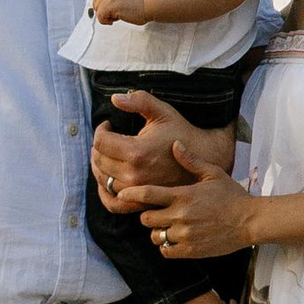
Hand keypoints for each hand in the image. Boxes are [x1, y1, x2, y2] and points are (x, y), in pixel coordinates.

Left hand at [92, 0, 146, 24]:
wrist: (150, 4)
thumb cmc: (144, 4)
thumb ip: (119, 0)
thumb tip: (111, 10)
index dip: (100, 4)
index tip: (108, 12)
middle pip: (96, 2)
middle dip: (102, 11)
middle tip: (113, 17)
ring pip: (97, 9)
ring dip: (105, 17)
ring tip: (116, 19)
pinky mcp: (112, 6)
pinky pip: (100, 15)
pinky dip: (105, 21)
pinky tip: (115, 21)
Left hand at [93, 96, 236, 211]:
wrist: (205, 159)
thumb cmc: (183, 133)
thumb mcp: (163, 112)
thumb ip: (139, 101)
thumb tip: (115, 99)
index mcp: (136, 152)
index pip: (100, 142)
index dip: (101, 130)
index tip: (109, 125)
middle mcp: (134, 175)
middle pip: (99, 161)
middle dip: (99, 147)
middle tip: (108, 139)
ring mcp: (137, 191)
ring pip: (103, 181)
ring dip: (100, 167)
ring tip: (109, 155)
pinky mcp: (141, 202)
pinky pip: (113, 204)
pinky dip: (105, 194)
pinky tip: (108, 181)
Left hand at [140, 155, 253, 263]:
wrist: (250, 221)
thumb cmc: (232, 195)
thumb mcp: (212, 173)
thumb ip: (190, 160)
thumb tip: (174, 144)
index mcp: (183, 195)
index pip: (147, 194)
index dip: (131, 194)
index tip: (122, 193)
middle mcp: (181, 215)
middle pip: (146, 218)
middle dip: (147, 215)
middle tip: (156, 212)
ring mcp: (185, 234)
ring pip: (155, 236)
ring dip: (158, 231)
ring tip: (167, 226)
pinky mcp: (191, 250)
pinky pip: (166, 251)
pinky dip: (167, 246)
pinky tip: (175, 239)